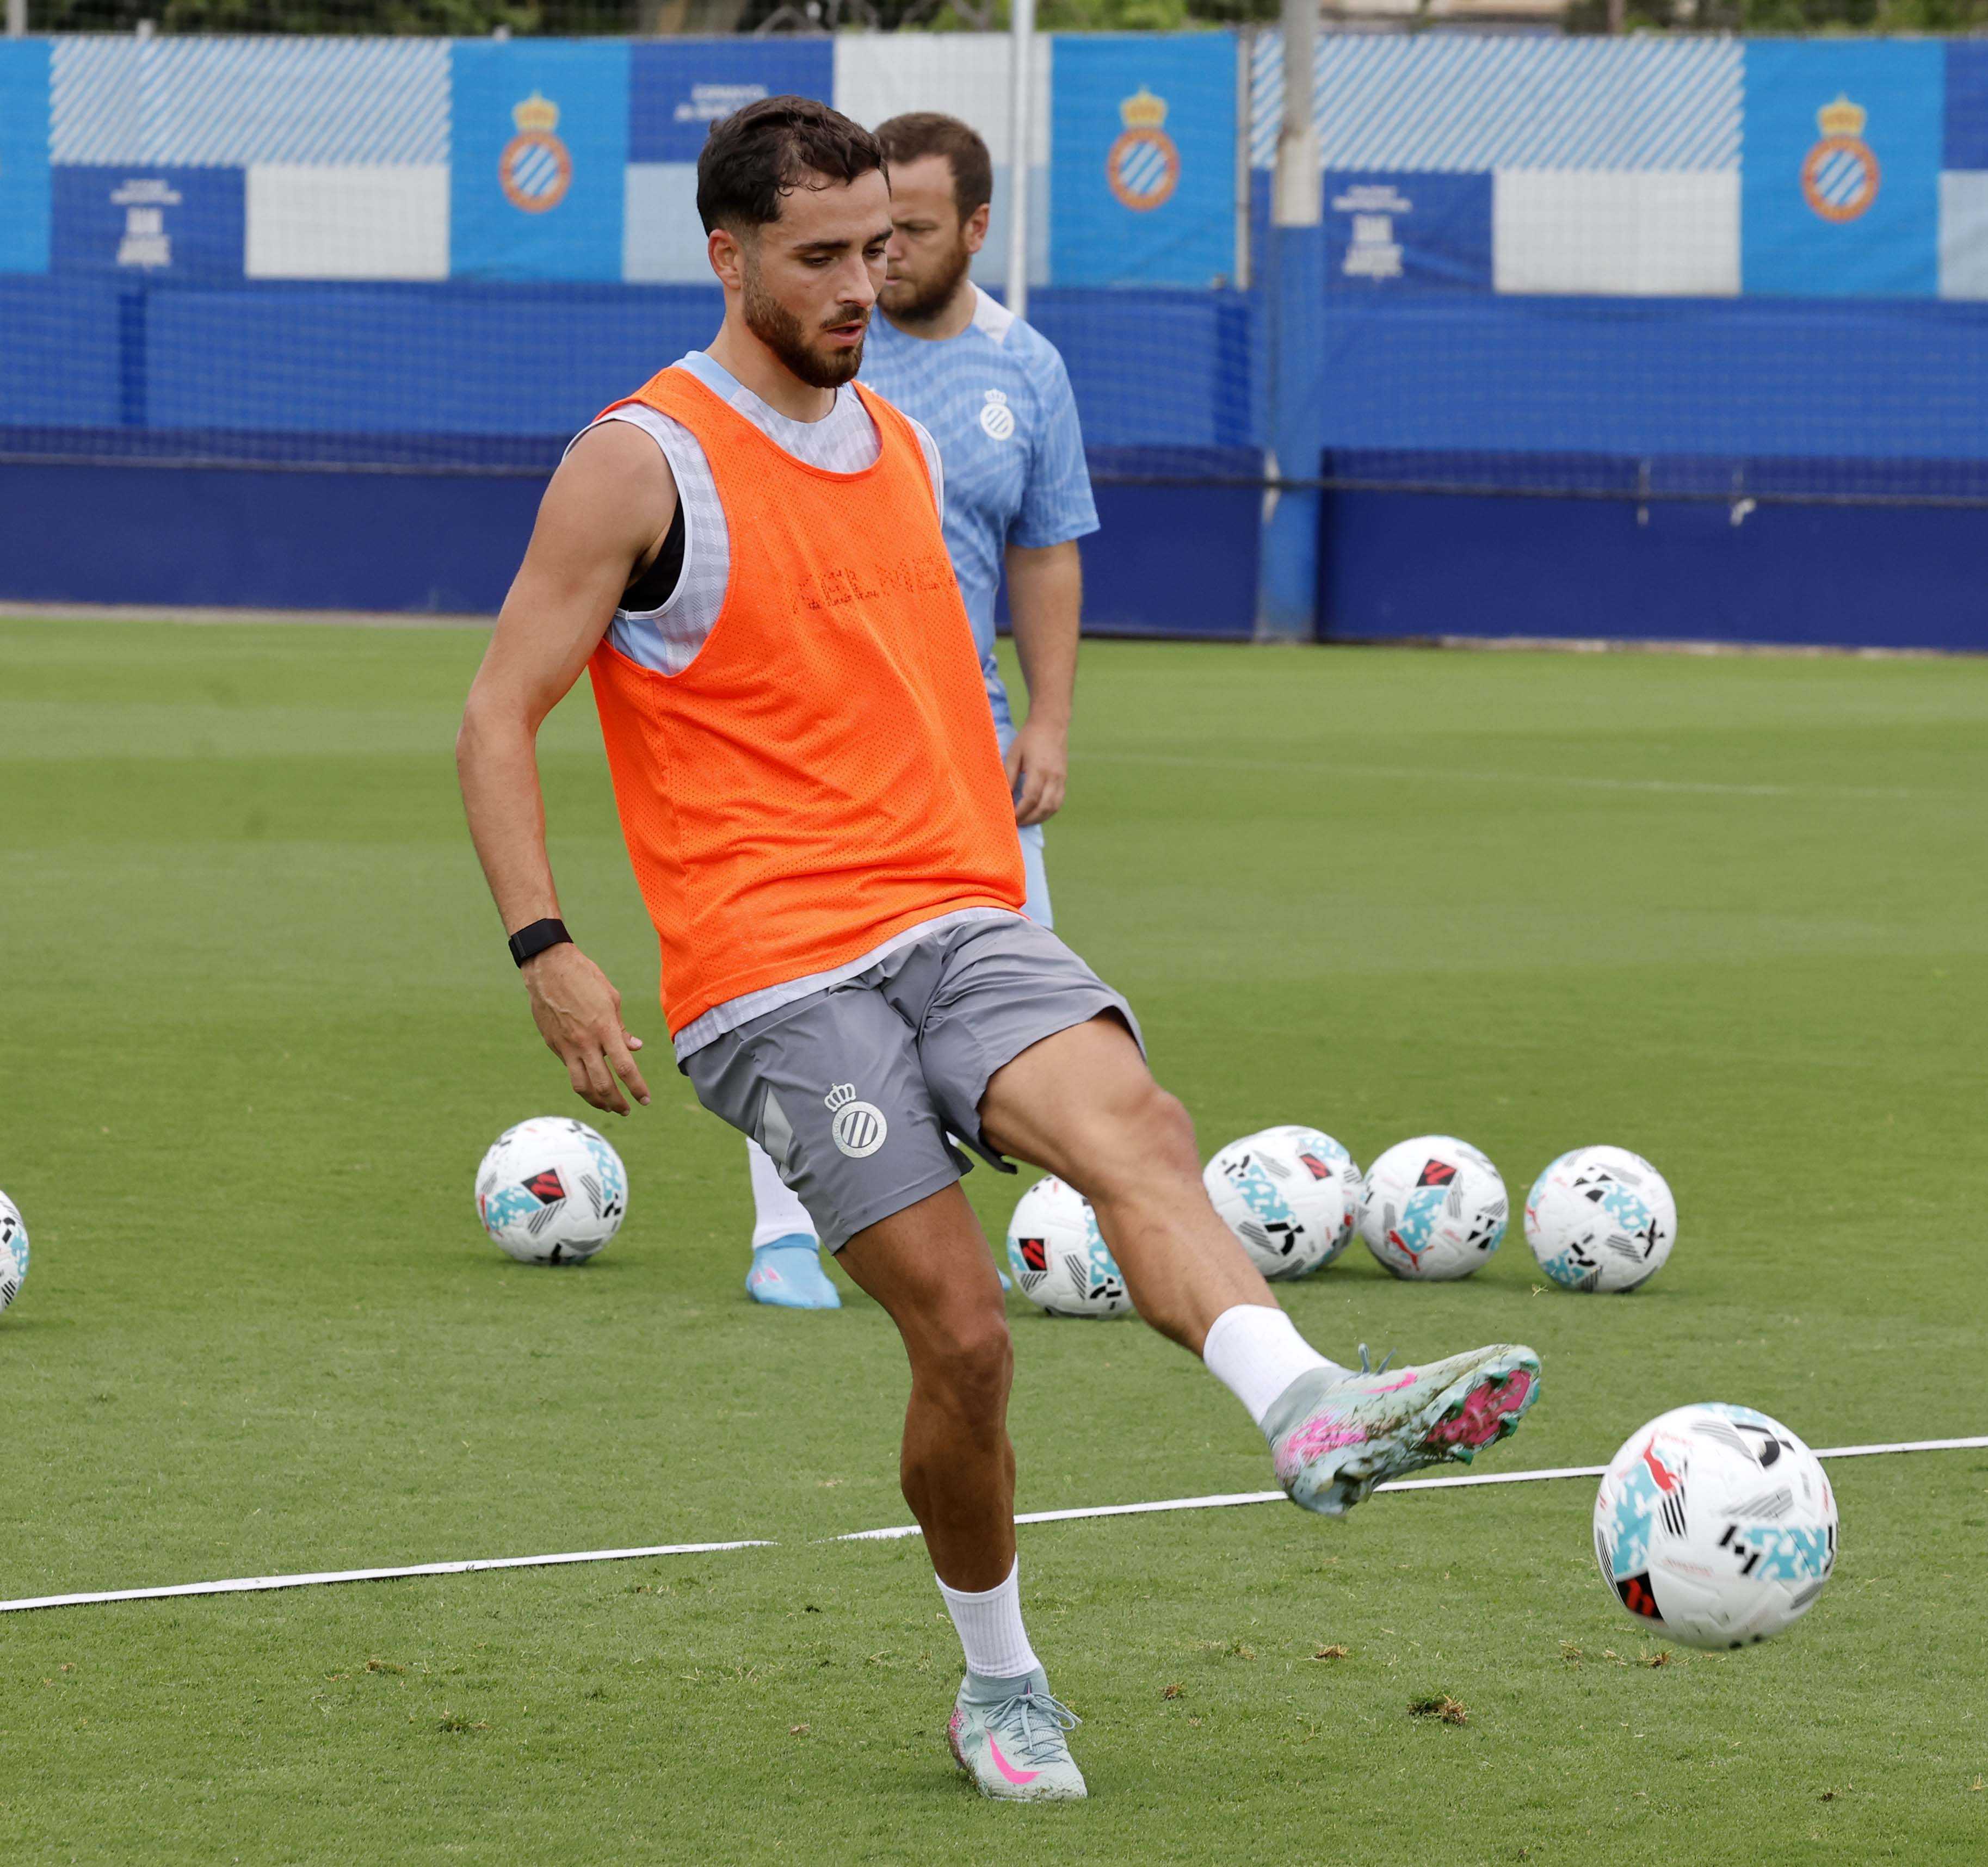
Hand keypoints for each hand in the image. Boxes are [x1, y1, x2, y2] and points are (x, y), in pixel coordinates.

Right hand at [522, 944, 651, 1115]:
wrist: (547, 967)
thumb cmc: (585, 977)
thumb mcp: (611, 998)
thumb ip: (621, 1028)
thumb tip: (635, 1048)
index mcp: (604, 1029)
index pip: (625, 1068)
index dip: (637, 1088)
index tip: (645, 1100)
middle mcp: (585, 1042)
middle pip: (603, 1085)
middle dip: (617, 1103)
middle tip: (627, 1111)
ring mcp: (566, 1046)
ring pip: (581, 1086)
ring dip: (596, 1101)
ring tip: (607, 1107)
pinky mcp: (553, 1045)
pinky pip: (570, 1069)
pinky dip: (581, 1080)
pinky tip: (590, 1081)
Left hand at [1004, 717, 1068, 826]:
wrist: (1051, 724)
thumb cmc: (1029, 737)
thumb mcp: (1014, 754)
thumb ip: (1009, 776)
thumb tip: (1004, 796)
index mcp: (1039, 769)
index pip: (1031, 798)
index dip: (1020, 812)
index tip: (1009, 818)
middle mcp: (1053, 776)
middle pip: (1043, 807)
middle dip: (1029, 819)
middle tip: (1015, 824)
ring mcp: (1061, 779)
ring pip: (1053, 807)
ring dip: (1039, 818)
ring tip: (1025, 821)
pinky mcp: (1064, 779)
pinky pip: (1058, 802)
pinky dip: (1048, 812)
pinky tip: (1037, 813)